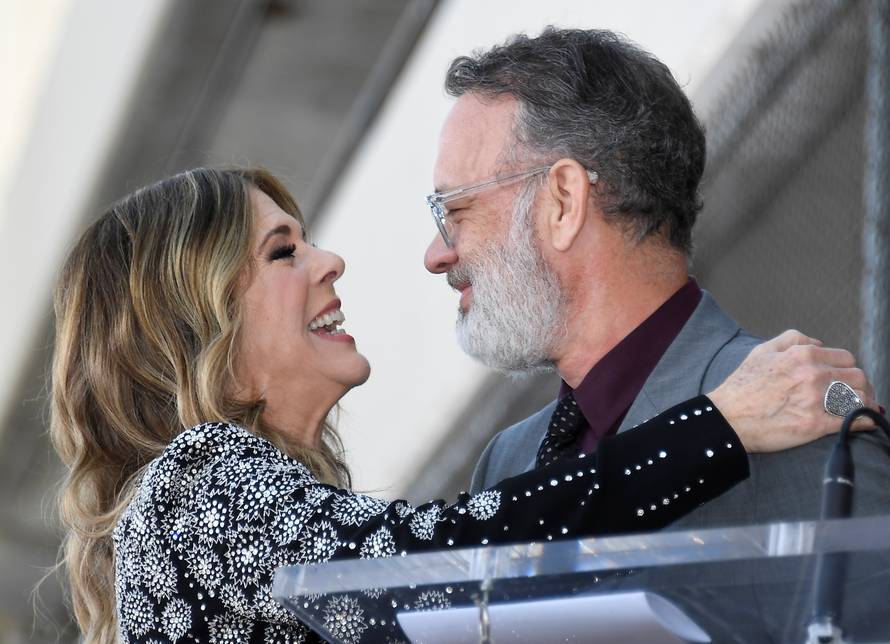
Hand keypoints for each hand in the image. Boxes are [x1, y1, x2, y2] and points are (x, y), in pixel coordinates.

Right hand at [707, 330, 878, 451]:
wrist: (726, 418)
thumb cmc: (742, 386)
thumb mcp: (761, 351)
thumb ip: (793, 339)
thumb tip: (820, 344)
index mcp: (802, 355)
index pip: (846, 357)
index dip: (847, 368)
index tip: (844, 378)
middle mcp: (812, 375)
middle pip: (858, 376)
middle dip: (859, 385)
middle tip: (854, 394)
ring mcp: (814, 400)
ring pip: (860, 397)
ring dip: (863, 402)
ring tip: (858, 407)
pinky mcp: (814, 425)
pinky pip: (853, 421)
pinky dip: (863, 422)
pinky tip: (863, 422)